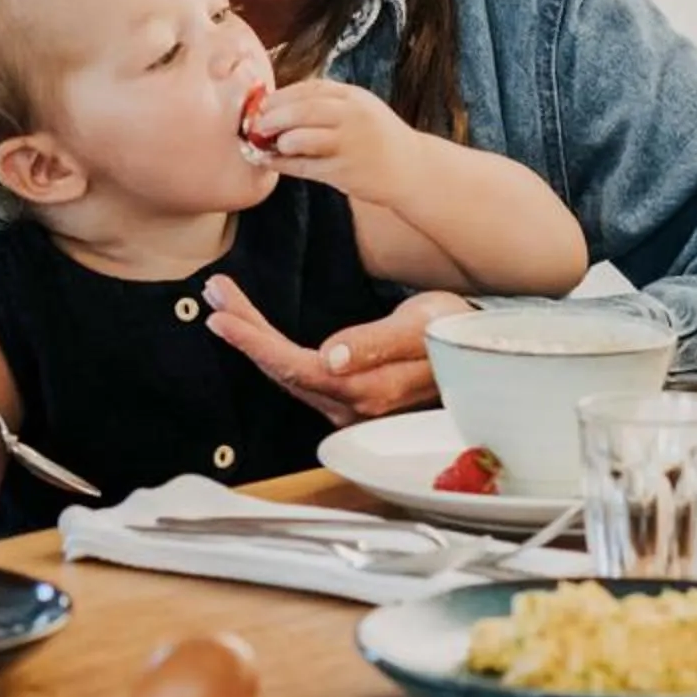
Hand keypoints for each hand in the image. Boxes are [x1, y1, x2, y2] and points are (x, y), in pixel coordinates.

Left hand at [202, 280, 471, 425]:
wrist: (482, 350)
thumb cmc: (457, 333)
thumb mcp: (425, 329)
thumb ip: (379, 344)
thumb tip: (333, 357)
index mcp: (368, 390)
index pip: (296, 368)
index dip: (254, 343)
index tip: (221, 316)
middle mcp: (352, 404)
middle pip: (283, 369)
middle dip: (243, 330)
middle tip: (214, 291)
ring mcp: (348, 402)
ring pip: (286, 370)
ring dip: (251, 334)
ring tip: (223, 297)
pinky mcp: (348, 393)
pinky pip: (298, 370)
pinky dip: (270, 344)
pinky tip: (253, 326)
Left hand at [245, 78, 413, 203]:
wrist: (412, 168)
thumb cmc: (378, 137)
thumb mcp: (360, 108)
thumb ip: (327, 103)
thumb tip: (278, 103)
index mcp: (353, 97)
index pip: (309, 89)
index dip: (281, 96)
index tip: (263, 103)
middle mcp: (352, 117)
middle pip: (302, 111)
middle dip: (273, 116)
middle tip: (257, 124)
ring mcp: (349, 145)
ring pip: (301, 139)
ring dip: (279, 141)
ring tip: (272, 144)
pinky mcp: (344, 172)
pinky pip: (304, 167)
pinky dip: (282, 164)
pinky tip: (270, 161)